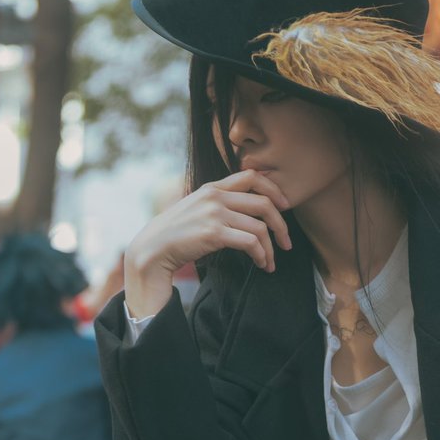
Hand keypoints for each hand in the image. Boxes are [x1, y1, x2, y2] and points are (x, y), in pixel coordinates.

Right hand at [124, 170, 291, 317]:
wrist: (152, 249)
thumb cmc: (176, 234)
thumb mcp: (197, 209)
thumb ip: (218, 204)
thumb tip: (246, 210)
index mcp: (213, 187)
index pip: (252, 176)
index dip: (274, 190)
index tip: (285, 207)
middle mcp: (215, 196)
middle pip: (264, 203)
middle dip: (282, 225)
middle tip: (287, 243)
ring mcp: (214, 213)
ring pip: (260, 227)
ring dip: (271, 248)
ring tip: (271, 262)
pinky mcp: (213, 233)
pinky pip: (250, 242)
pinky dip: (261, 255)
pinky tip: (261, 264)